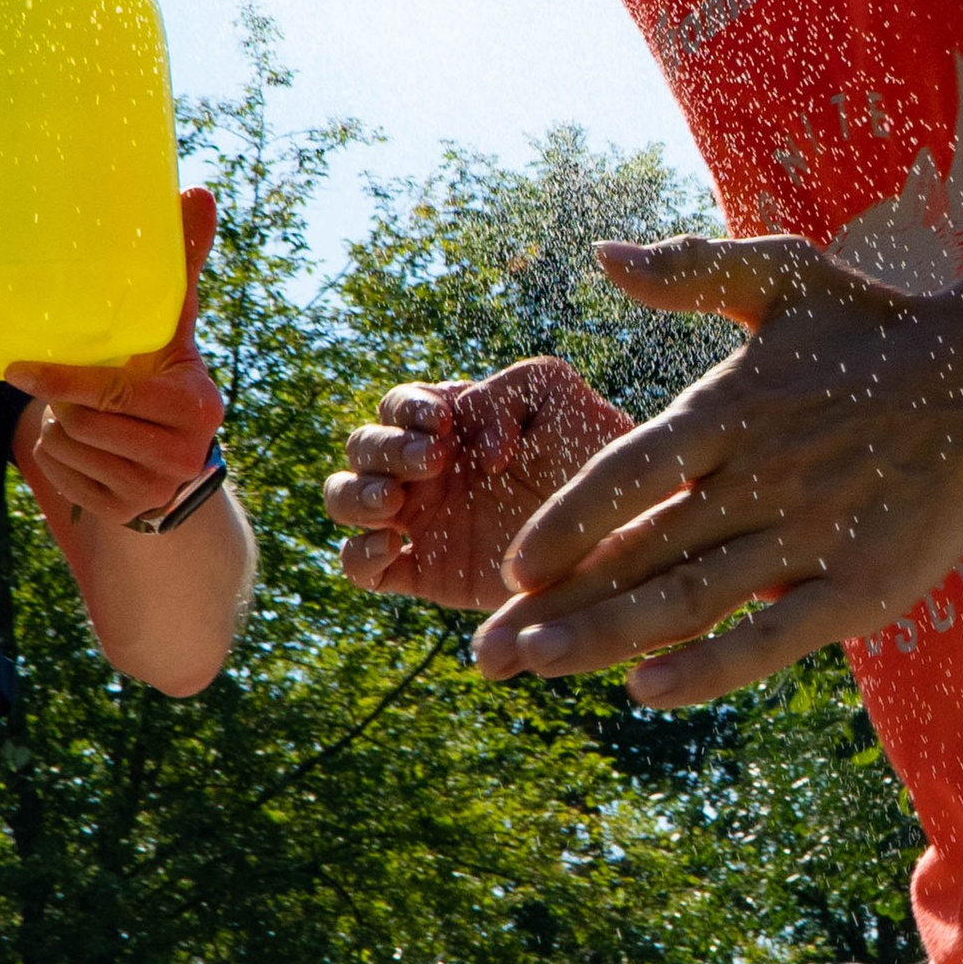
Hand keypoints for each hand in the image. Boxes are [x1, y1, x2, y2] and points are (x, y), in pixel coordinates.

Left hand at [7, 189, 226, 525]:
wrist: (176, 456)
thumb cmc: (165, 376)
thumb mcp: (173, 328)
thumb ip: (181, 267)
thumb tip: (199, 194)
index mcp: (196, 405)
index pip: (114, 393)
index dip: (62, 380)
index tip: (18, 369)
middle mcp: (183, 456)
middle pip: (84, 422)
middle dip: (65, 402)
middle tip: (70, 389)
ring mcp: (155, 491)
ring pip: (67, 449)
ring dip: (59, 429)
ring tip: (84, 417)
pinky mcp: (127, 514)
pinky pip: (61, 478)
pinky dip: (60, 460)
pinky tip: (85, 448)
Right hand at [325, 358, 630, 608]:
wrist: (617, 525)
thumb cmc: (589, 450)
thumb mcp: (553, 395)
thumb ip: (502, 391)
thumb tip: (470, 448)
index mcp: (447, 422)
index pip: (397, 406)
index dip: (406, 411)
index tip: (442, 425)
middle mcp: (424, 469)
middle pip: (362, 448)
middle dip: (384, 450)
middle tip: (433, 461)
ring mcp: (418, 520)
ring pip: (345, 500)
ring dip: (355, 495)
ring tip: (394, 501)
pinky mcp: (423, 572)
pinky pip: (361, 566)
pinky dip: (359, 556)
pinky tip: (392, 547)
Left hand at [469, 237, 962, 707]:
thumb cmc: (880, 325)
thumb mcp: (786, 278)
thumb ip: (692, 269)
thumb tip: (604, 256)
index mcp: (732, 408)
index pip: (627, 472)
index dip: (566, 522)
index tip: (513, 569)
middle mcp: (761, 476)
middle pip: (640, 553)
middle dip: (556, 608)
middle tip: (487, 654)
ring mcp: (812, 536)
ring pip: (689, 600)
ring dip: (604, 639)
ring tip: (534, 667)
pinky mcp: (863, 586)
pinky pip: (772, 638)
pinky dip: (709, 666)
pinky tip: (647, 690)